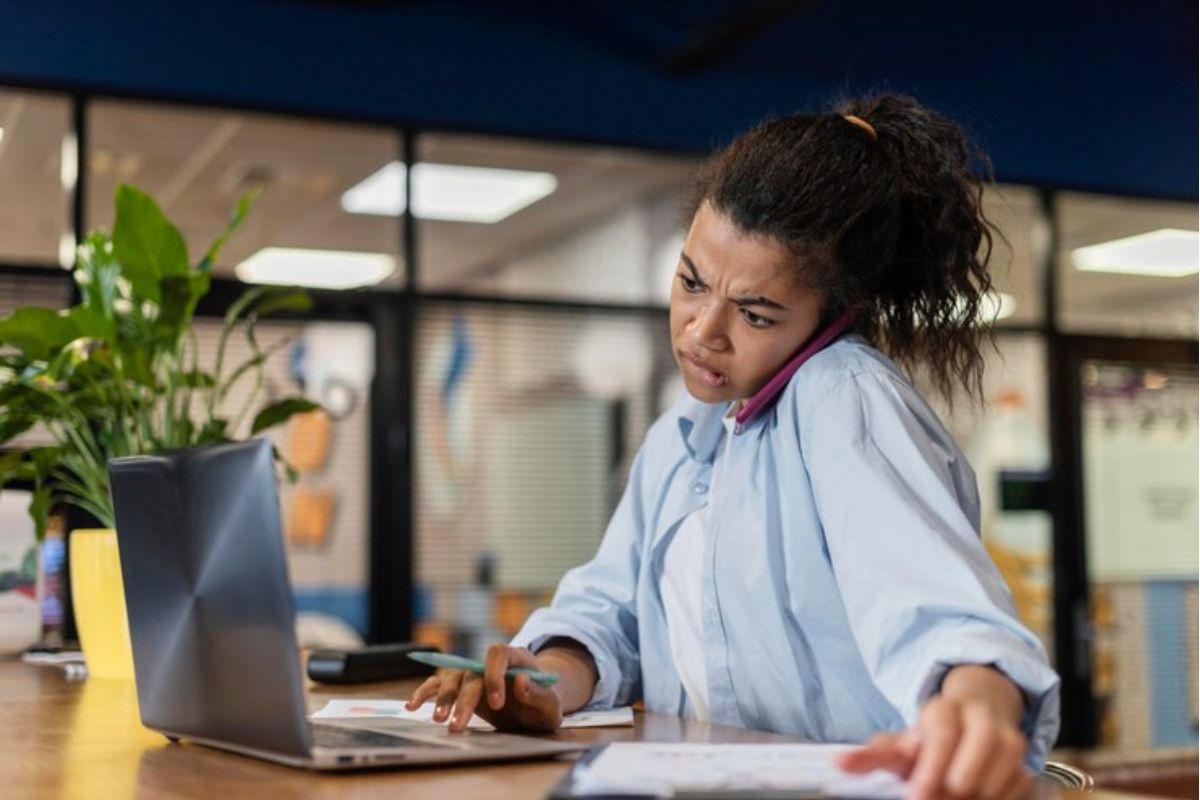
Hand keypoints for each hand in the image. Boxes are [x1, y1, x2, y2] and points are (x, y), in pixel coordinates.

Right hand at [405, 644, 562, 732]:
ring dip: (443, 698)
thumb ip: (538, 694)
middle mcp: (490, 662)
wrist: (535, 709)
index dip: (494, 675)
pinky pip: (439, 685)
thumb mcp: (551, 706)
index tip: (497, 703)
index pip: (498, 654)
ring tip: (438, 720)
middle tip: (458, 725)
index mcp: (515, 658)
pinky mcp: (461, 688)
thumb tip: (520, 682)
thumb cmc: (544, 706)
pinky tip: (412, 706)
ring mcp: (473, 674)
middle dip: (464, 699)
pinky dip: (425, 693)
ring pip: (452, 677)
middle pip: (471, 671)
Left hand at [837, 694, 1031, 799]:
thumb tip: (839, 763)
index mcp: (943, 710)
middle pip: (973, 760)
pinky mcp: (1027, 764)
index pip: (941, 735)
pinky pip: (1019, 790)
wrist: (972, 723)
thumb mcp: (898, 747)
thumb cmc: (929, 743)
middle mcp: (980, 719)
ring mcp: (1009, 740)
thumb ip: (870, 757)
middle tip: (932, 798)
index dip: (930, 771)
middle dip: (951, 789)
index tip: (916, 797)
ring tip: (952, 798)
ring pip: (999, 778)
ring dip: (974, 798)